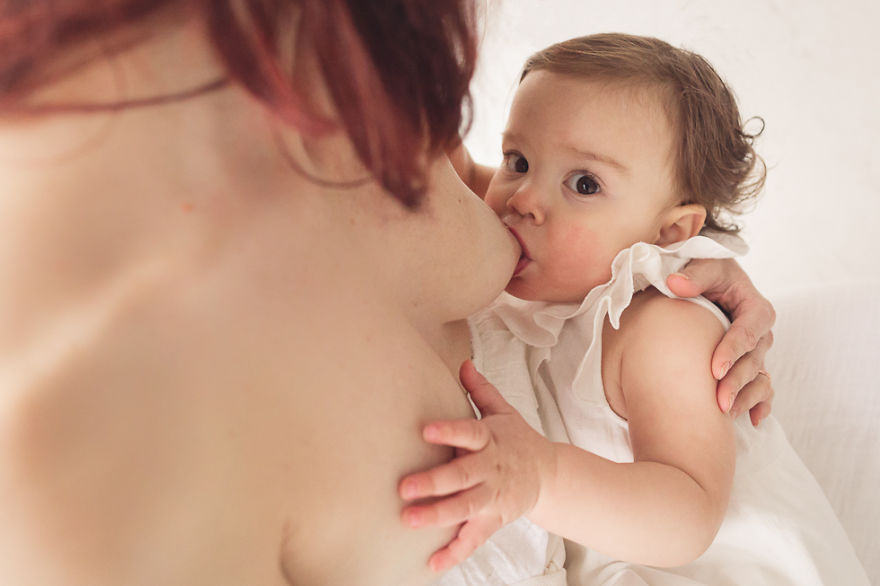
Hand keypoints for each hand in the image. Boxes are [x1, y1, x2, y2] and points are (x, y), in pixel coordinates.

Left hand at [398, 361, 552, 572]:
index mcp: (491, 440)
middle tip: (404, 487)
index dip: (449, 432)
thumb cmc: (517, 440)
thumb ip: (480, 390)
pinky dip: (453, 553)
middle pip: (462, 477)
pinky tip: (432, 563)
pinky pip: (472, 539)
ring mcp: (492, 497)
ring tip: (408, 520)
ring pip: (464, 509)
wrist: (548, 474)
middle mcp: (490, 469)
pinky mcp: (493, 520)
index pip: (469, 433)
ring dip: (436, 516)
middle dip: (434, 483)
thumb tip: (463, 363)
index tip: (425, 430)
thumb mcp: (503, 411)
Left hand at [667, 258, 774, 425]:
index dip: (733, 351)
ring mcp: (756, 353)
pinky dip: (760, 404)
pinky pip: (763, 389)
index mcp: (754, 308)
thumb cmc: (707, 272)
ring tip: (725, 415)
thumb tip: (675, 284)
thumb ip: (694, 274)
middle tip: (717, 401)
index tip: (714, 369)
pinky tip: (752, 421)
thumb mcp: (705, 265)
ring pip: (758, 379)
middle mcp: (760, 334)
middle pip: (753, 361)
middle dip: (736, 382)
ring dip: (744, 397)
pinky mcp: (750, 365)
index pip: (748, 332)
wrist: (709, 283)